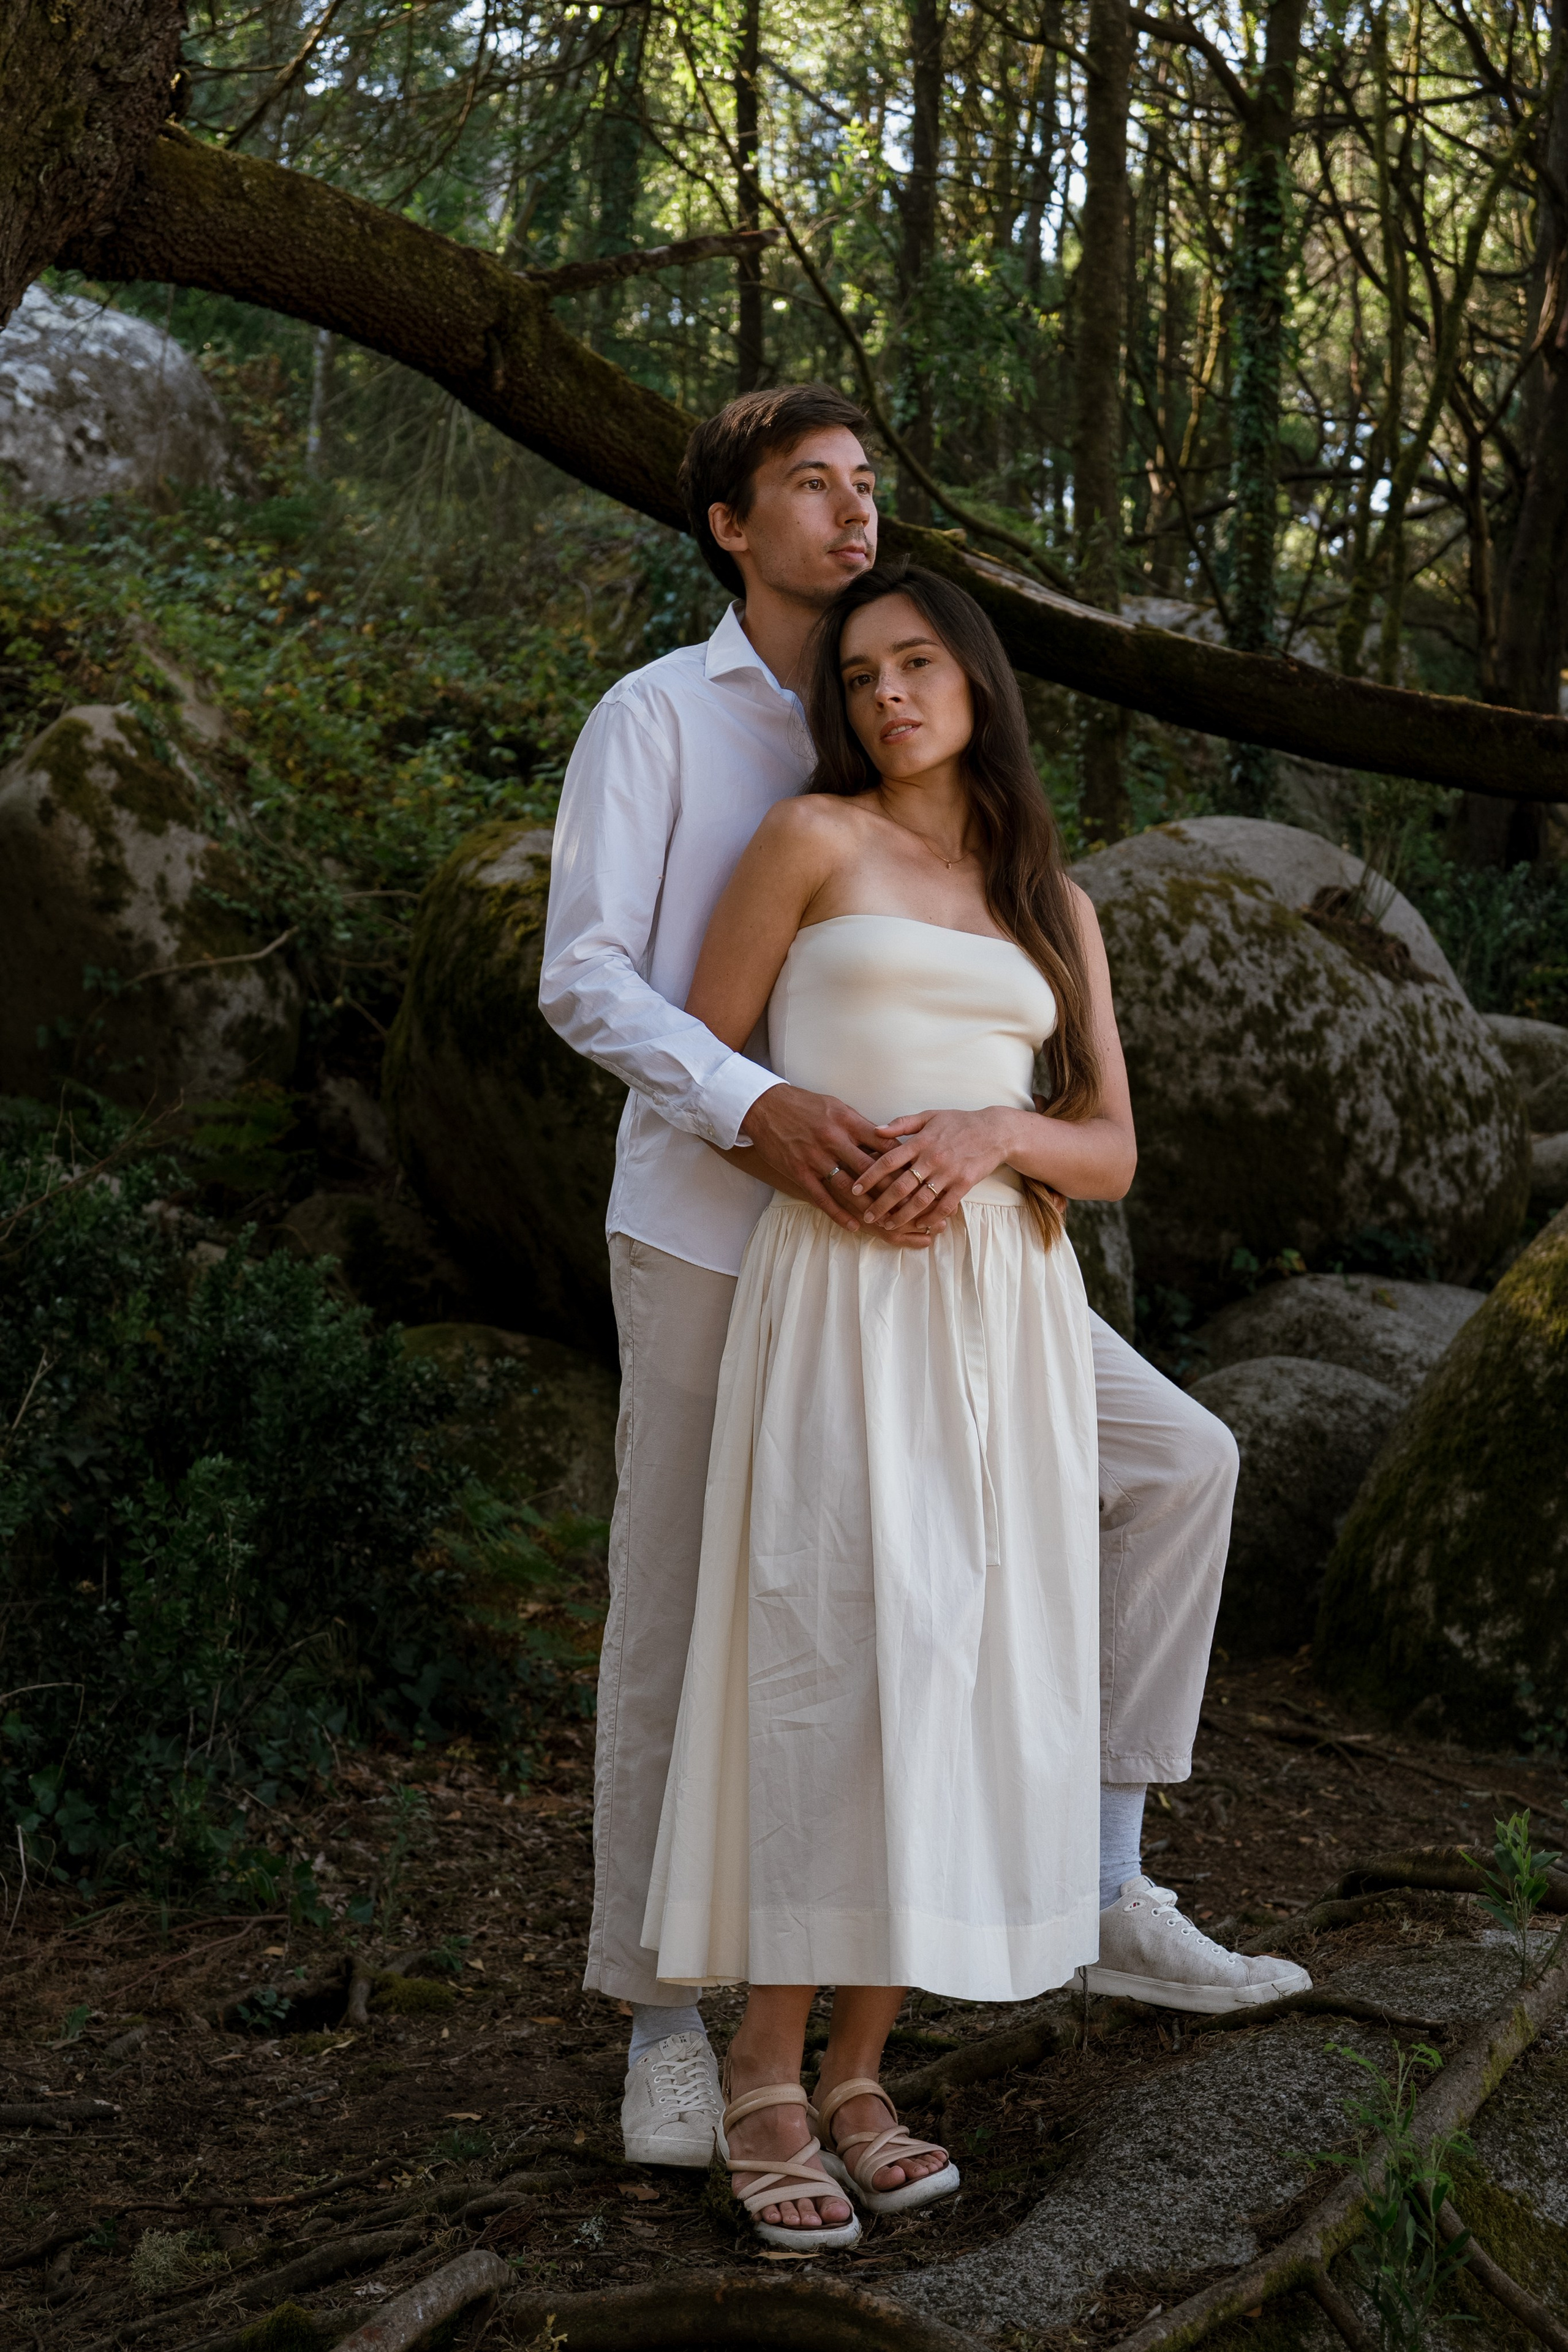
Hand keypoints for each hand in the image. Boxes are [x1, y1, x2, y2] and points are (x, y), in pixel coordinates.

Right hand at [739, 1084, 948, 1243]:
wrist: (764, 1105)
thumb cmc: (804, 1105)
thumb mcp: (836, 1107)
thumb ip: (859, 1125)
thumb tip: (886, 1140)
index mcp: (847, 1121)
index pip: (882, 1144)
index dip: (901, 1162)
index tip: (918, 1176)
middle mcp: (834, 1139)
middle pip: (870, 1169)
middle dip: (892, 1189)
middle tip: (912, 1205)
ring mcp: (815, 1157)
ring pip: (848, 1187)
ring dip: (869, 1206)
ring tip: (887, 1221)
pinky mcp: (798, 1171)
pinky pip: (822, 1197)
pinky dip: (839, 1213)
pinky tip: (853, 1225)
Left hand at [852, 1109, 1012, 1231]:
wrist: (995, 1131)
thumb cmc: (959, 1122)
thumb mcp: (930, 1116)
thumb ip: (902, 1124)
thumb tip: (876, 1130)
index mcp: (921, 1141)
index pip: (888, 1161)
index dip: (869, 1176)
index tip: (855, 1188)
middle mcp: (932, 1158)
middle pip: (900, 1186)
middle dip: (880, 1204)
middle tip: (866, 1216)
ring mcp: (949, 1173)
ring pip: (920, 1200)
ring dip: (902, 1216)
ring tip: (887, 1225)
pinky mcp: (964, 1184)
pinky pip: (944, 1206)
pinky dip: (931, 1217)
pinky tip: (919, 1225)